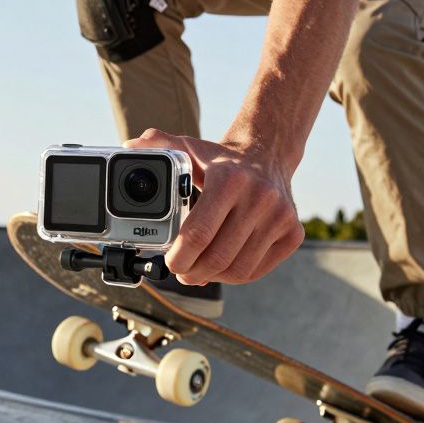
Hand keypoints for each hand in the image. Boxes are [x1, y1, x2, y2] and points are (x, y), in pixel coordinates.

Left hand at [126, 128, 302, 285]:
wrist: (268, 155)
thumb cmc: (221, 160)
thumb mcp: (190, 147)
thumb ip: (159, 145)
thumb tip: (130, 146)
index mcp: (229, 179)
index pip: (199, 234)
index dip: (179, 257)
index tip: (169, 262)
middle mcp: (260, 198)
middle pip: (217, 258)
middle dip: (191, 272)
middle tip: (181, 270)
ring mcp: (280, 217)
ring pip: (237, 270)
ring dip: (211, 277)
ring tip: (198, 270)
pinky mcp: (293, 233)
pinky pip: (256, 271)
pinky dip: (234, 276)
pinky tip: (221, 266)